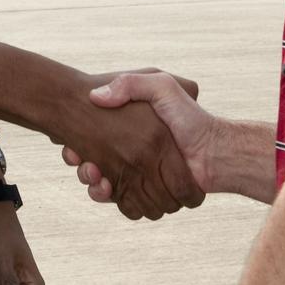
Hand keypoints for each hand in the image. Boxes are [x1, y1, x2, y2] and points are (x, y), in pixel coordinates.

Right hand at [62, 72, 217, 202]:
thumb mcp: (161, 86)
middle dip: (82, 163)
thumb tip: (98, 96)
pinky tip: (105, 187)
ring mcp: (133, 174)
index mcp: (131, 131)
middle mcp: (129, 154)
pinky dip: (107, 196)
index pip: (92, 139)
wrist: (212, 152)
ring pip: (100, 183)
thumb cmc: (188, 117)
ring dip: (91, 181)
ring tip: (91, 171)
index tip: (72, 143)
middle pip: (91, 163)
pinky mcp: (140, 193)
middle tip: (76, 156)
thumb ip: (133, 84)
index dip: (78, 145)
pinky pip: (118, 201)